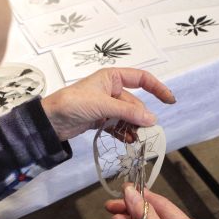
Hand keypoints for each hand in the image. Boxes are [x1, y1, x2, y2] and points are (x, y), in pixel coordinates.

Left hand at [41, 68, 174, 140]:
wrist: (49, 121)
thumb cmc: (72, 103)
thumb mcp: (103, 106)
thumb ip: (128, 112)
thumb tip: (151, 119)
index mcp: (112, 78)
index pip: (141, 79)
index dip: (157, 88)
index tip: (169, 101)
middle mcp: (111, 90)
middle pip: (135, 103)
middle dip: (141, 117)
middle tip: (146, 131)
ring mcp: (106, 105)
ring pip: (128, 116)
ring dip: (133, 127)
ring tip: (137, 139)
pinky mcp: (100, 119)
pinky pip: (119, 125)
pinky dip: (124, 132)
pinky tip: (128, 140)